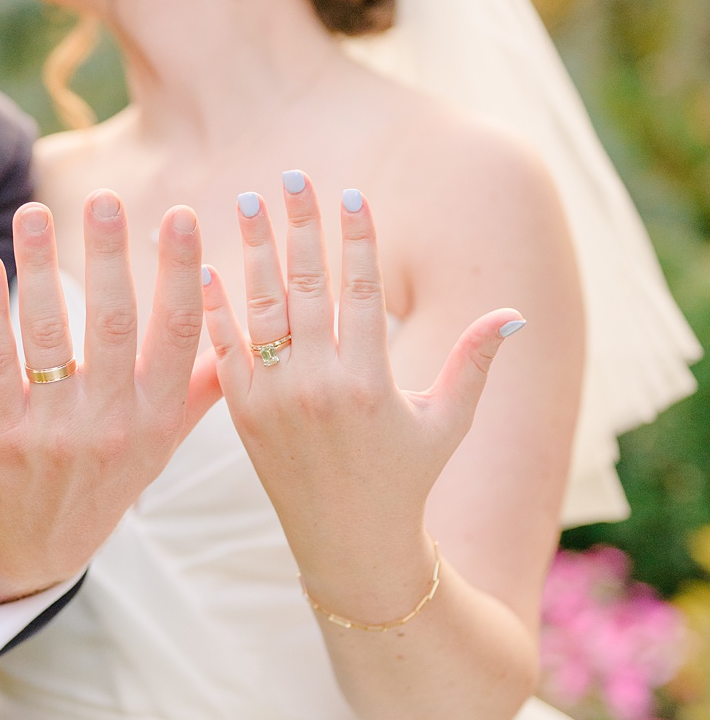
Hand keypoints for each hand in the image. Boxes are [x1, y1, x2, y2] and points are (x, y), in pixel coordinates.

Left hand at [0, 194, 218, 605]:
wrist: (42, 542)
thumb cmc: (110, 474)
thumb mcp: (165, 438)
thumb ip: (202, 384)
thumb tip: (248, 326)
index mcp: (158, 413)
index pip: (177, 332)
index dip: (181, 272)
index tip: (183, 216)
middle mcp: (112, 420)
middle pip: (114, 323)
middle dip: (110, 257)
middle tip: (107, 199)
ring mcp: (55, 428)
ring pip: (49, 333)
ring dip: (40, 267)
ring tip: (35, 212)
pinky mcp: (2, 433)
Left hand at [201, 174, 521, 620]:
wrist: (348, 542)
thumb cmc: (408, 478)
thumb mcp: (449, 421)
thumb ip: (474, 361)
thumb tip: (514, 313)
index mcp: (371, 381)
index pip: (364, 292)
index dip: (357, 240)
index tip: (350, 194)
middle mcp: (318, 385)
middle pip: (306, 287)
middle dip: (299, 227)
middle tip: (289, 176)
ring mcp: (274, 398)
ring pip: (261, 308)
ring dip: (255, 250)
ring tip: (250, 201)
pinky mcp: (242, 412)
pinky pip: (224, 348)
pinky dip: (215, 306)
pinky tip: (204, 264)